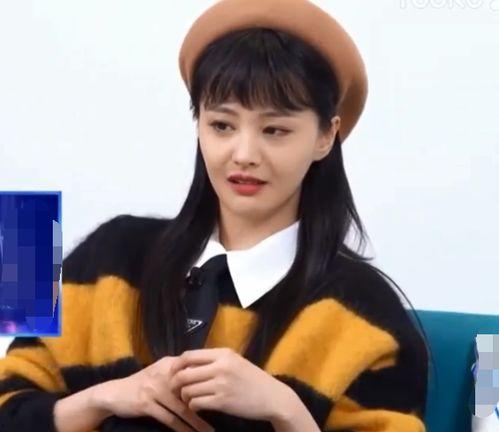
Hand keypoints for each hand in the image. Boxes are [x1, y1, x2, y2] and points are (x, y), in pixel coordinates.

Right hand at [91, 356, 214, 431]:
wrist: (115, 392)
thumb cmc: (143, 383)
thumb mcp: (160, 372)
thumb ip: (179, 372)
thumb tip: (203, 375)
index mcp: (170, 364)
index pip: (195, 372)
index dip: (209, 385)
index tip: (225, 395)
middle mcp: (164, 374)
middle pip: (191, 391)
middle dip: (207, 405)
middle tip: (223, 415)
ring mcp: (155, 389)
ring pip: (182, 408)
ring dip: (197, 422)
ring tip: (209, 431)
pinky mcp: (147, 403)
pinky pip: (168, 419)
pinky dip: (181, 428)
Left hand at [169, 347, 293, 421]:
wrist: (273, 397)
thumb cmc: (253, 379)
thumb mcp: (236, 362)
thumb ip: (215, 361)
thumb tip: (188, 365)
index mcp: (223, 353)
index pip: (189, 355)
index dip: (176, 365)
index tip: (173, 373)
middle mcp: (221, 366)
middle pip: (184, 373)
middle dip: (175, 383)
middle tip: (175, 389)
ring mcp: (221, 384)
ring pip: (188, 390)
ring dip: (184, 396)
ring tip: (187, 399)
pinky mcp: (222, 402)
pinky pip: (196, 403)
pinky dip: (192, 406)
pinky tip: (197, 406)